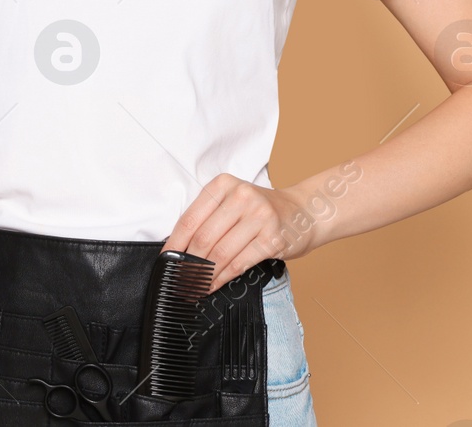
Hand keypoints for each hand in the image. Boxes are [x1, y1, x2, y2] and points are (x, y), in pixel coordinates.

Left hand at [161, 174, 318, 292]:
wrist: (305, 211)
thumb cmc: (264, 210)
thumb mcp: (234, 201)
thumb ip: (209, 218)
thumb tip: (179, 249)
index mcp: (225, 184)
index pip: (190, 218)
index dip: (175, 244)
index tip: (166, 261)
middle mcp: (242, 196)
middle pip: (204, 238)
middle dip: (188, 264)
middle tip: (179, 280)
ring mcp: (260, 216)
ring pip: (220, 253)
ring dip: (203, 275)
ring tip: (194, 286)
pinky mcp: (272, 238)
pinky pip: (239, 263)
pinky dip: (222, 278)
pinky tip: (214, 285)